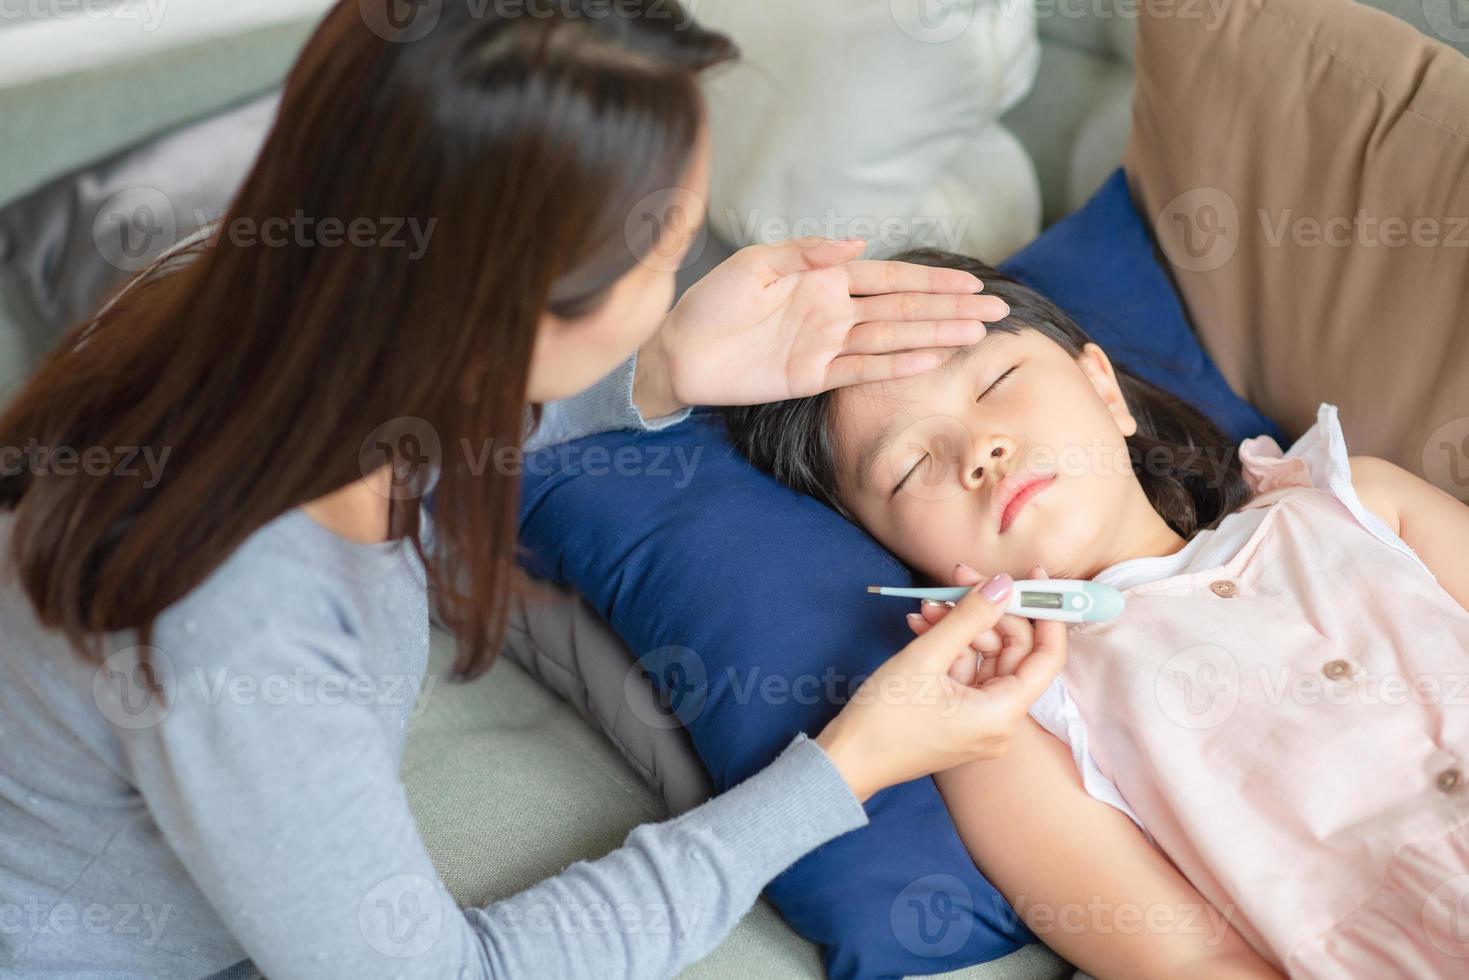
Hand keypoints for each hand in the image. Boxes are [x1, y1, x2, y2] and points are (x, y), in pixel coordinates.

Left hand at [634, 237, 1009, 415]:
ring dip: (935, 336)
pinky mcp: (813, 376)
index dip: (931, 280)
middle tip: (996, 311)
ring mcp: (827, 345)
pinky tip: (931, 359)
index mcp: (823, 278)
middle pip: (904, 308)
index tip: (972, 283)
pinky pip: (864, 369)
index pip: (890, 277)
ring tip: (977, 336)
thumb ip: (809, 253)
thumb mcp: (757, 264)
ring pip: (893, 339)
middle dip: (950, 309)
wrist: (678, 351)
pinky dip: (898, 364)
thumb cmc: (712, 302)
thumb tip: (859, 244)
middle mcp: (834, 312)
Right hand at [815, 571, 1066, 802]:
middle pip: (1013, 652)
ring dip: (960, 627)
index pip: (1047, 656)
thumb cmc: (883, 718)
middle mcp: (1000, 722)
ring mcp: (979, 722)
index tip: (1033, 577)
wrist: (846, 760)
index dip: (1044, 613)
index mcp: (1002, 714)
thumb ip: (969, 617)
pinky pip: (966, 673)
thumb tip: (1002, 585)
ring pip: (985, 658)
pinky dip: (948, 648)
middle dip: (986, 613)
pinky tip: (922, 626)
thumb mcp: (926, 657)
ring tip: (925, 608)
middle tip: (957, 581)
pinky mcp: (959, 719)